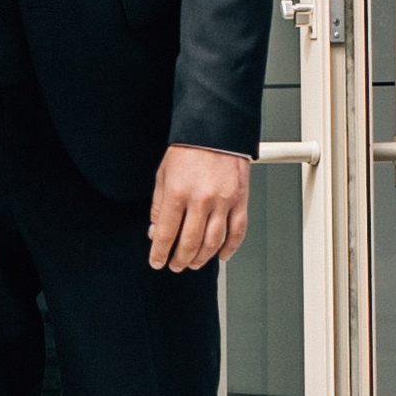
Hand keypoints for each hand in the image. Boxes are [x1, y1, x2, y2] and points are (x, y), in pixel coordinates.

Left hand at [150, 145, 250, 272]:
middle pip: (189, 243)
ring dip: (202, 258)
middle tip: (175, 265)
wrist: (215, 129)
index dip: (159, 253)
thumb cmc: (189, 149)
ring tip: (194, 263)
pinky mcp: (240, 201)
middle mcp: (201, 200)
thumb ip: (158, 205)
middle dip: (180, 260)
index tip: (157, 261)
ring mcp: (223, 202)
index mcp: (178, 193)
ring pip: (213, 242)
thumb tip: (155, 230)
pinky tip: (222, 255)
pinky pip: (237, 232)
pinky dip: (230, 248)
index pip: (165, 233)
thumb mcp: (163, 175)